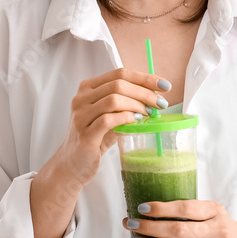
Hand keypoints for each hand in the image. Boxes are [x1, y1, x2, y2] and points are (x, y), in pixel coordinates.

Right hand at [56, 67, 170, 186]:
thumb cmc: (94, 138)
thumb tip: (155, 97)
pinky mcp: (84, 134)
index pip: (120, 74)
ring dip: (137, 105)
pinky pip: (108, 120)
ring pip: (113, 99)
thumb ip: (127, 104)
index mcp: (88, 88)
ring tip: (149, 113)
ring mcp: (81, 115)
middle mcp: (81, 98)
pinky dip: (126, 118)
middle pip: (118, 84)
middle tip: (160, 103)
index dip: (144, 78)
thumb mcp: (110, 116)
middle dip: (144, 92)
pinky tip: (136, 121)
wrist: (72, 164)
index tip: (164, 86)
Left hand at [122, 200, 236, 237]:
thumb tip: (153, 210)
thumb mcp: (215, 214)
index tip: (143, 208)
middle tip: (131, 224)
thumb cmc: (226, 230)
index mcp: (214, 211)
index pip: (185, 208)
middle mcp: (216, 230)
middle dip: (150, 227)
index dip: (162, 208)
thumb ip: (192, 212)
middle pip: (178, 229)